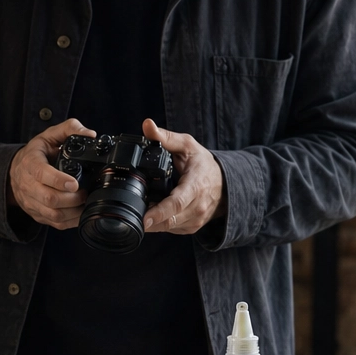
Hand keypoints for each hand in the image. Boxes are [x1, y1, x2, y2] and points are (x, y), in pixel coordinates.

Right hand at [8, 118, 96, 228]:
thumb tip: (90, 134)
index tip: (74, 183)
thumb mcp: (49, 135)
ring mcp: (31, 202)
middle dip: (72, 199)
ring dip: (73, 211)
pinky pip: (55, 223)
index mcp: (30, 163)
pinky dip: (71, 220)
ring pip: (53, 214)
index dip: (58, 180)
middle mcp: (27, 184)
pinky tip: (79, 211)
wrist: (15, 171)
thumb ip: (70, 128)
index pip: (41, 174)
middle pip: (49, 198)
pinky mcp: (37, 214)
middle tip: (84, 192)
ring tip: (84, 201)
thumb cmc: (36, 153)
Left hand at [140, 118, 224, 234]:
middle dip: (149, 220)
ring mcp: (196, 219)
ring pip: (169, 227)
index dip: (160, 212)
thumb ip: (166, 137)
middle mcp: (198, 205)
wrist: (224, 184)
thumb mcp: (187, 146)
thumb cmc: (204, 164)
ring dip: (153, 223)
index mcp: (196, 185)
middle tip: (131, 215)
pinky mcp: (192, 227)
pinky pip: (172, 229)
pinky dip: (160, 224)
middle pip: (170, 219)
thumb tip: (147, 125)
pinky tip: (151, 215)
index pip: (178, 202)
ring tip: (138, 212)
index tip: (144, 218)